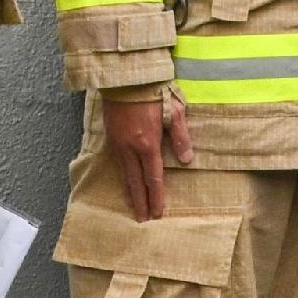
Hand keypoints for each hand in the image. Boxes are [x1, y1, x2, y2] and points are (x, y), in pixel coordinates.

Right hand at [106, 90, 193, 222]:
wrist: (124, 77)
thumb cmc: (153, 91)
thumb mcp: (175, 110)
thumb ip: (181, 136)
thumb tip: (186, 160)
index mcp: (148, 143)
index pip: (153, 178)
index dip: (156, 197)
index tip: (157, 213)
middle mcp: (130, 148)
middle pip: (135, 182)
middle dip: (140, 202)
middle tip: (142, 220)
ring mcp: (117, 143)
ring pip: (124, 174)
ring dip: (129, 192)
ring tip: (133, 206)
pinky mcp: (110, 137)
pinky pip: (117, 163)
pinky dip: (121, 177)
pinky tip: (124, 181)